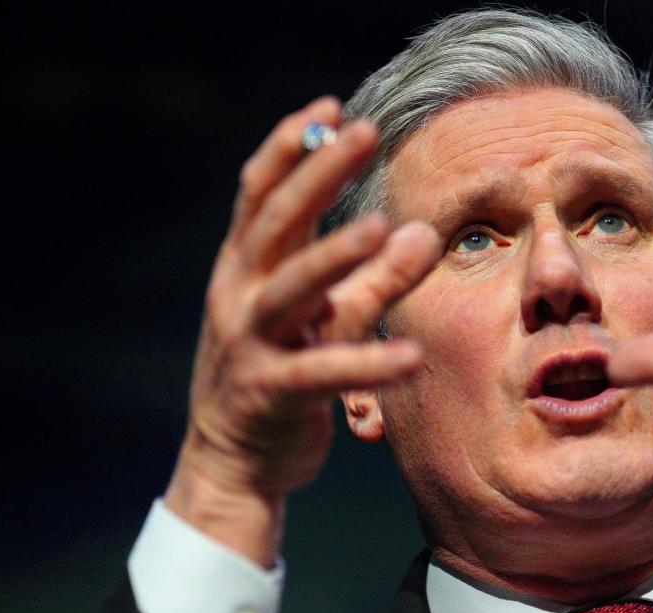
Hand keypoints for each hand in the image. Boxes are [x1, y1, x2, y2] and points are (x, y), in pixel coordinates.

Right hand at [164, 97, 439, 564]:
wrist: (231, 465)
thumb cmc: (281, 381)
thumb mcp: (325, 320)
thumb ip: (371, 279)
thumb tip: (421, 229)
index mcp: (246, 269)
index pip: (262, 194)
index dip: (292, 147)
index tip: (332, 106)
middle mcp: (239, 296)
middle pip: (276, 222)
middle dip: (317, 174)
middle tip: (361, 132)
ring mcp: (249, 344)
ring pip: (291, 290)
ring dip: (335, 256)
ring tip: (381, 226)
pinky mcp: (271, 393)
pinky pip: (323, 374)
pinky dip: (367, 364)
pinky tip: (414, 357)